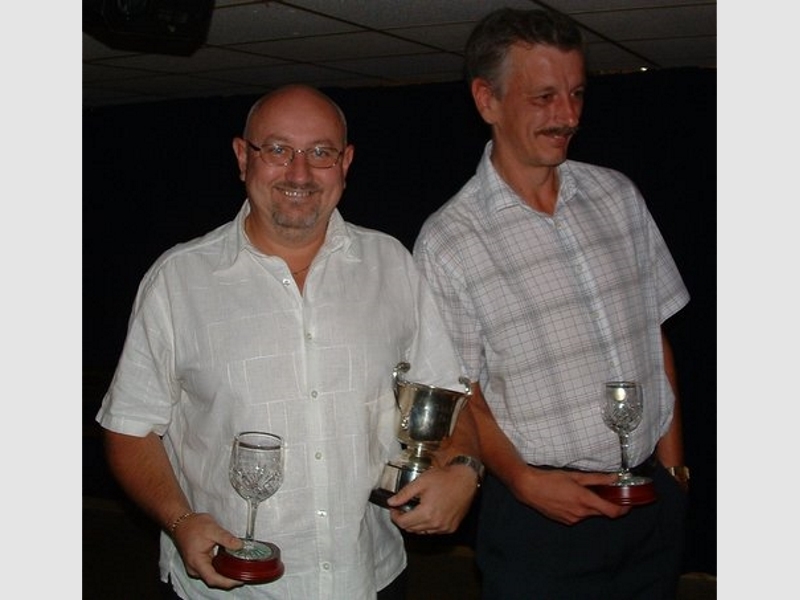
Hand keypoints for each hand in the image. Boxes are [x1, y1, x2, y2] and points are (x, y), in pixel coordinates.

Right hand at [170, 512, 244, 588]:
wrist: (182, 522)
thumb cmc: (193, 525)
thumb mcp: (213, 529)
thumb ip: (227, 538)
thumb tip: (240, 545)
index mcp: (197, 562)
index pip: (213, 579)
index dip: (227, 582)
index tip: (239, 580)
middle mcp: (194, 568)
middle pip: (213, 580)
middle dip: (228, 579)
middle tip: (242, 574)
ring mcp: (195, 567)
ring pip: (212, 576)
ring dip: (224, 575)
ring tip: (238, 570)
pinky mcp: (197, 564)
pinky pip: (210, 570)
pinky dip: (219, 569)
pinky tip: (229, 565)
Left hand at [387, 464, 478, 533]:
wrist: (465, 480)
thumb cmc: (444, 478)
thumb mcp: (421, 482)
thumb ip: (404, 493)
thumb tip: (391, 502)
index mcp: (426, 513)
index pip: (403, 523)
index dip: (395, 516)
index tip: (394, 508)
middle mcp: (435, 524)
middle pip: (411, 529)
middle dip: (404, 520)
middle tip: (401, 508)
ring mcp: (444, 527)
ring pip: (422, 532)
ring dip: (415, 524)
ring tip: (414, 510)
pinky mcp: (451, 528)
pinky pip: (434, 531)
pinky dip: (427, 525)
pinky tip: (428, 514)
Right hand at [510, 467, 630, 524]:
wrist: (529, 488)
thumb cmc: (550, 479)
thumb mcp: (575, 476)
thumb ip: (597, 479)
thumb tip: (614, 478)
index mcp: (585, 501)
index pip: (612, 512)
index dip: (623, 509)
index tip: (627, 503)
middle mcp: (580, 514)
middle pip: (602, 513)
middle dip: (605, 504)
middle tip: (604, 492)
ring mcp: (572, 519)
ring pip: (589, 514)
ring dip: (590, 506)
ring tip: (580, 492)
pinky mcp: (564, 521)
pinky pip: (578, 516)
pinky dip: (579, 509)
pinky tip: (569, 498)